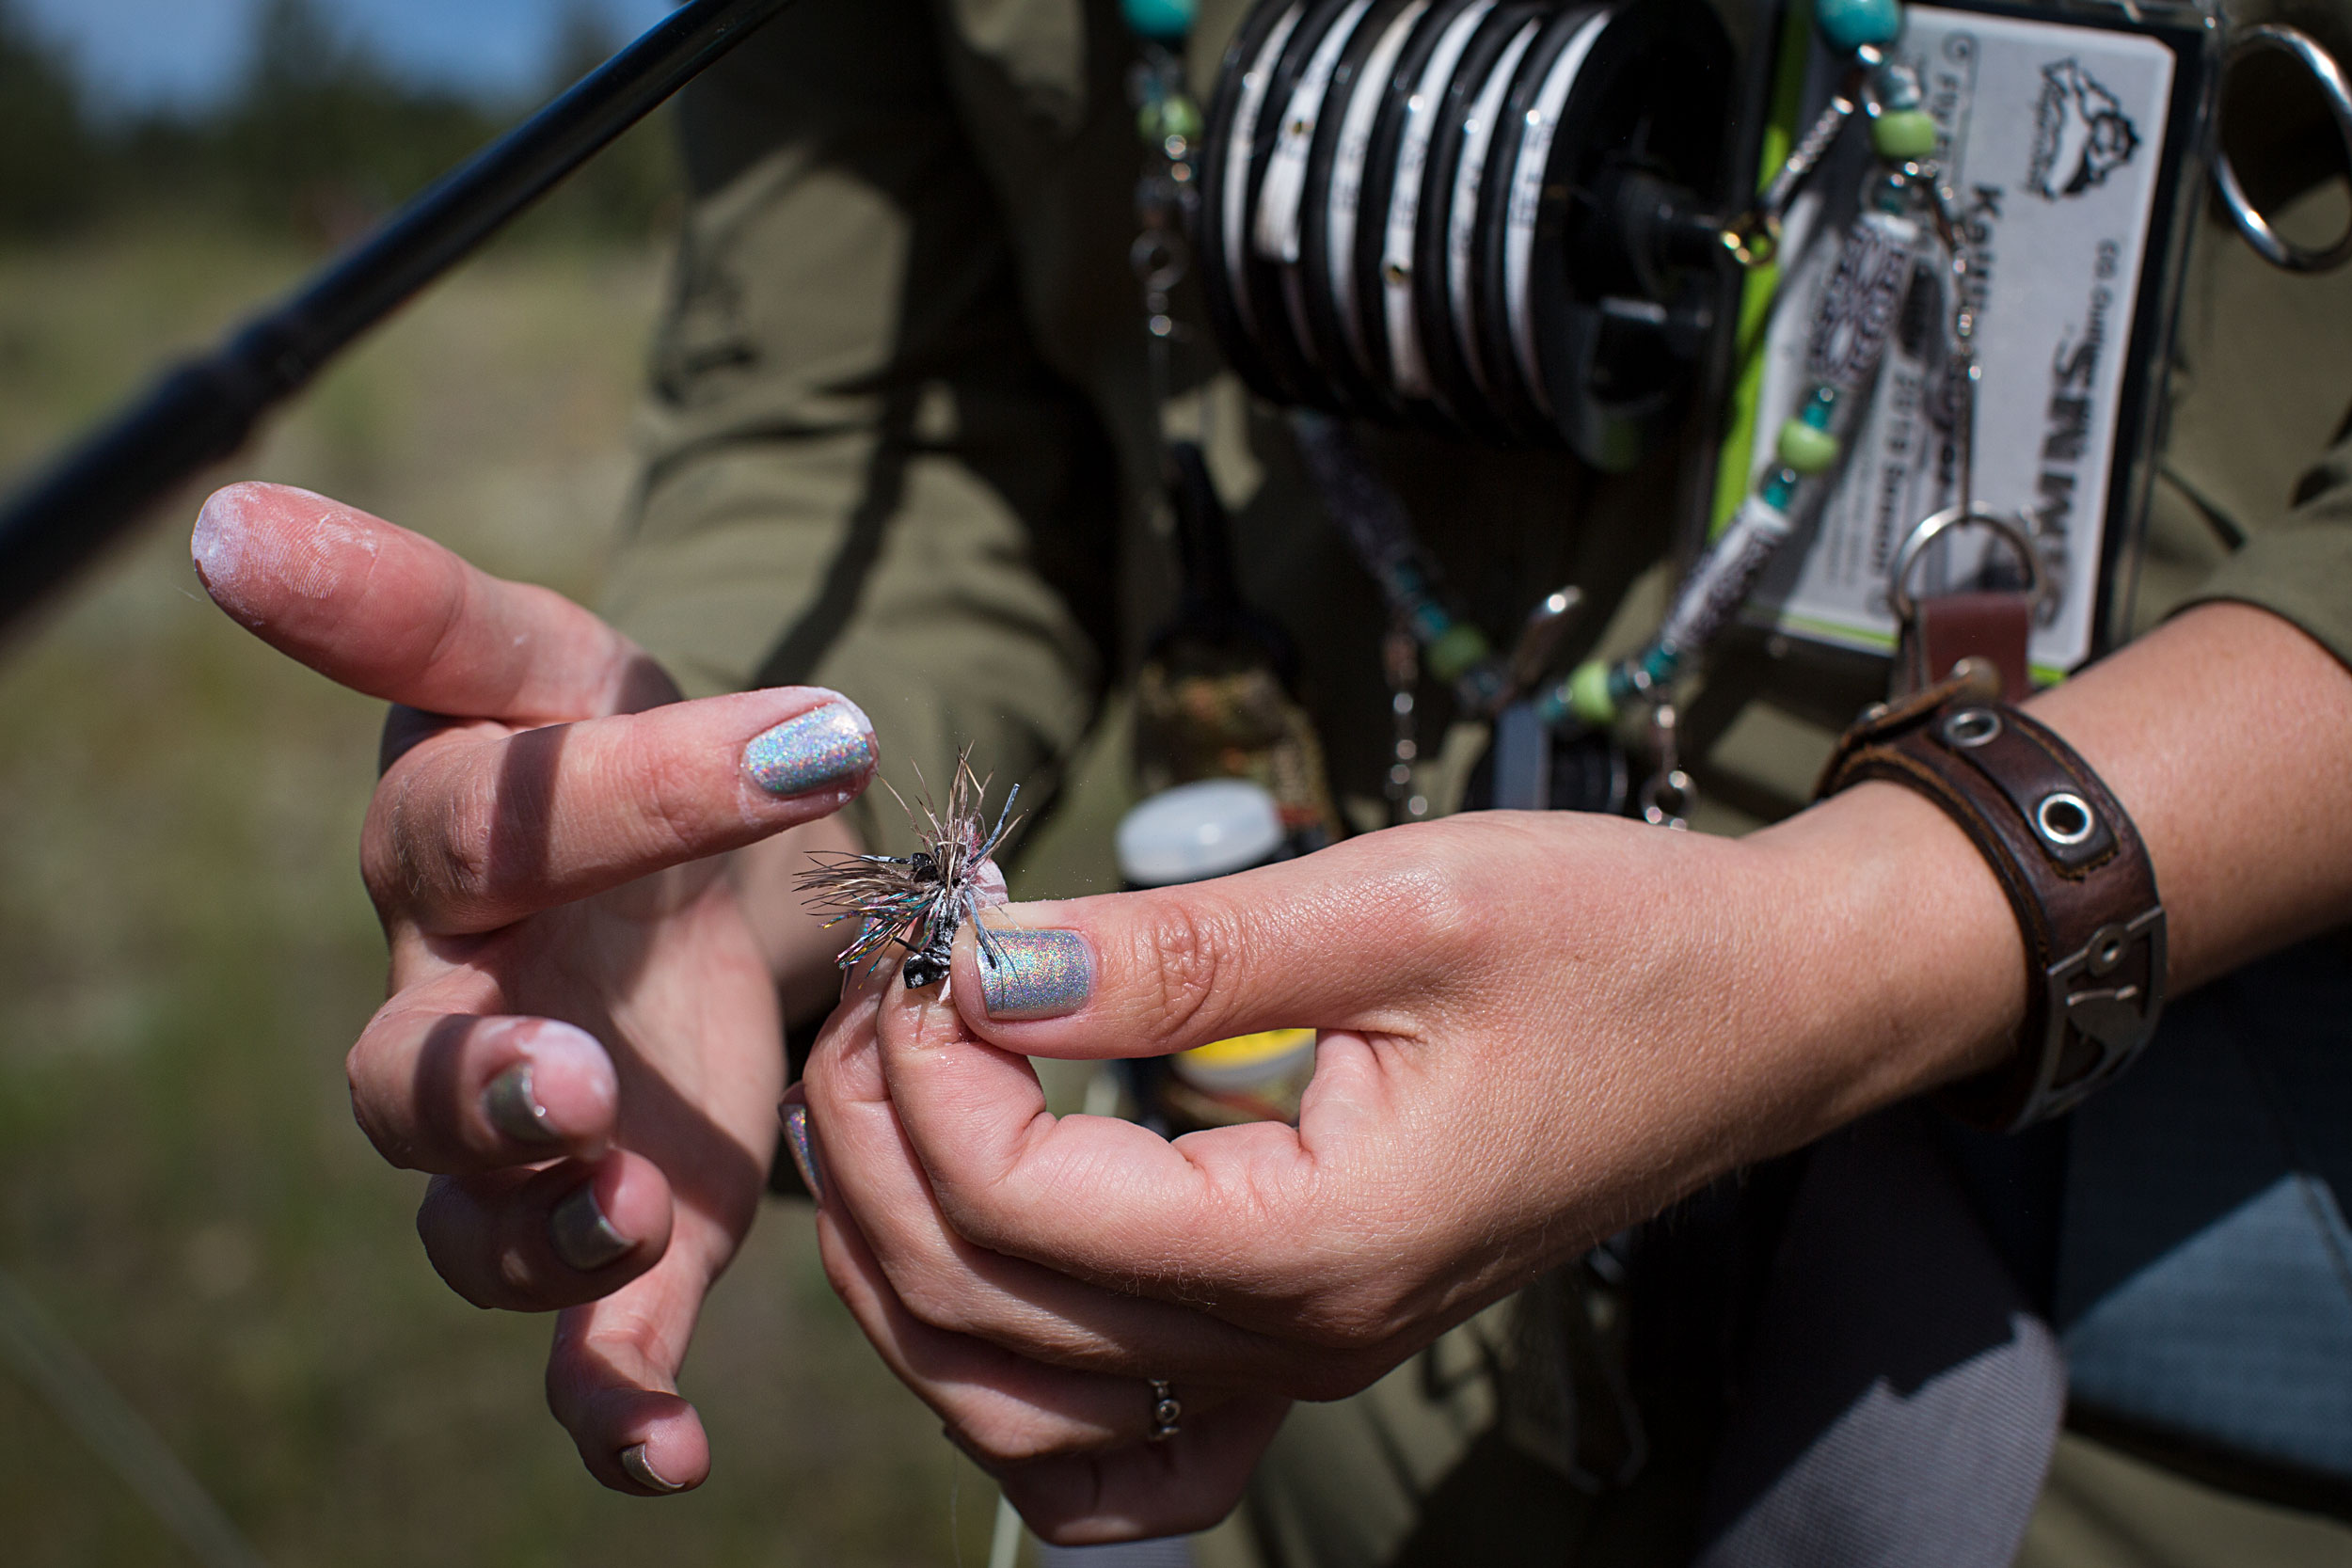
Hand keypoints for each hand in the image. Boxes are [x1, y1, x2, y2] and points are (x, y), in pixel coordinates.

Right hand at [193, 483, 875, 1494]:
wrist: (691, 860)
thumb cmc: (603, 742)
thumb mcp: (546, 654)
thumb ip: (408, 604)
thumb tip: (223, 517)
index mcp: (444, 859)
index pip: (494, 827)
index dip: (637, 792)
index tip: (819, 737)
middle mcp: (455, 1015)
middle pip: (418, 1078)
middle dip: (487, 1094)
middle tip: (575, 1088)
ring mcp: (531, 1142)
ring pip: (478, 1229)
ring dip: (546, 1243)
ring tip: (639, 1222)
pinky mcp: (613, 1231)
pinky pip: (582, 1345)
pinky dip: (611, 1405)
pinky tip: (666, 1450)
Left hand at [800, 598, 2351, 1544]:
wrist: (1772, 1009)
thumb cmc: (1620, 936)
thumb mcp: (1401, 901)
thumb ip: (1174, 952)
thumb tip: (977, 966)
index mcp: (1319, 1245)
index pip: (1016, 1205)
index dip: (923, 1070)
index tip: (926, 938)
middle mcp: (1298, 1342)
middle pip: (981, 1311)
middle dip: (880, 1147)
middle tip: (880, 993)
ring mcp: (1305, 1362)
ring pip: (1013, 1394)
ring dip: (910, 1254)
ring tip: (895, 1097)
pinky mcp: (1314, 1334)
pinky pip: (1119, 1444)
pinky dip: (1013, 1377)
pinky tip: (983, 1275)